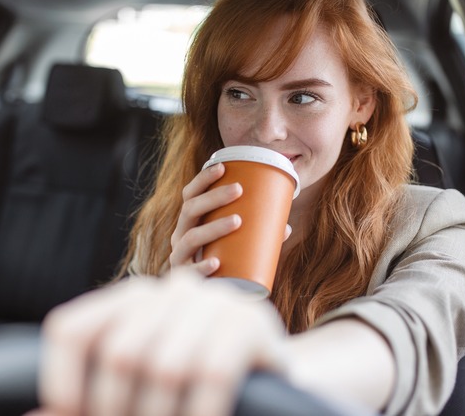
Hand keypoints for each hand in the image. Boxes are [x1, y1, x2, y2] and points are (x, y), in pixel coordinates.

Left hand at [37, 268, 287, 415]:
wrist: (271, 377)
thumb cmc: (194, 387)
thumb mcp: (139, 387)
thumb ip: (92, 399)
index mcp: (131, 299)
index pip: (71, 328)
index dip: (61, 380)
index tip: (72, 415)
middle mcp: (170, 290)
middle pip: (119, 353)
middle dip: (117, 411)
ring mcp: (215, 302)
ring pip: (165, 367)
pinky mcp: (251, 324)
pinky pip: (212, 374)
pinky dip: (200, 413)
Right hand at [168, 163, 291, 274]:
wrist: (203, 297)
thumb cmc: (220, 263)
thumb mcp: (232, 244)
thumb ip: (255, 235)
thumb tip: (285, 226)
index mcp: (189, 223)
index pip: (190, 195)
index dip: (203, 179)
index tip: (223, 167)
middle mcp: (180, 236)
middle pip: (190, 209)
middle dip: (214, 197)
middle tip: (239, 190)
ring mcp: (179, 256)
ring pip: (191, 237)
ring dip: (213, 226)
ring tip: (238, 220)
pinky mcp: (183, 278)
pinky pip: (190, 271)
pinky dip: (202, 266)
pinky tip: (216, 263)